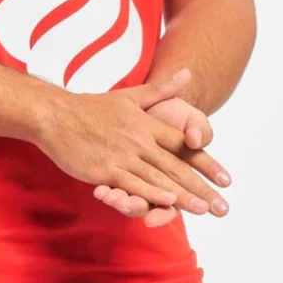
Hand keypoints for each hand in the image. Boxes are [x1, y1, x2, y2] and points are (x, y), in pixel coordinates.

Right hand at [34, 66, 230, 219]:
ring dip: (182, 196)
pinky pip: (132, 183)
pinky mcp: (105, 170)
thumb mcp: (130, 95)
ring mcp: (123, 156)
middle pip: (177, 167)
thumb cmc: (91, 108)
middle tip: (222, 206)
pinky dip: (151, 192)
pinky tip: (167, 203)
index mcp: (148, 125)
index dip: (207, 164)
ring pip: (159, 179)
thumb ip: (161, 90)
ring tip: (203, 209)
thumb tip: (187, 73)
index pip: (184, 147)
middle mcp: (140, 141)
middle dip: (202, 188)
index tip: (226, 179)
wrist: (55, 115)